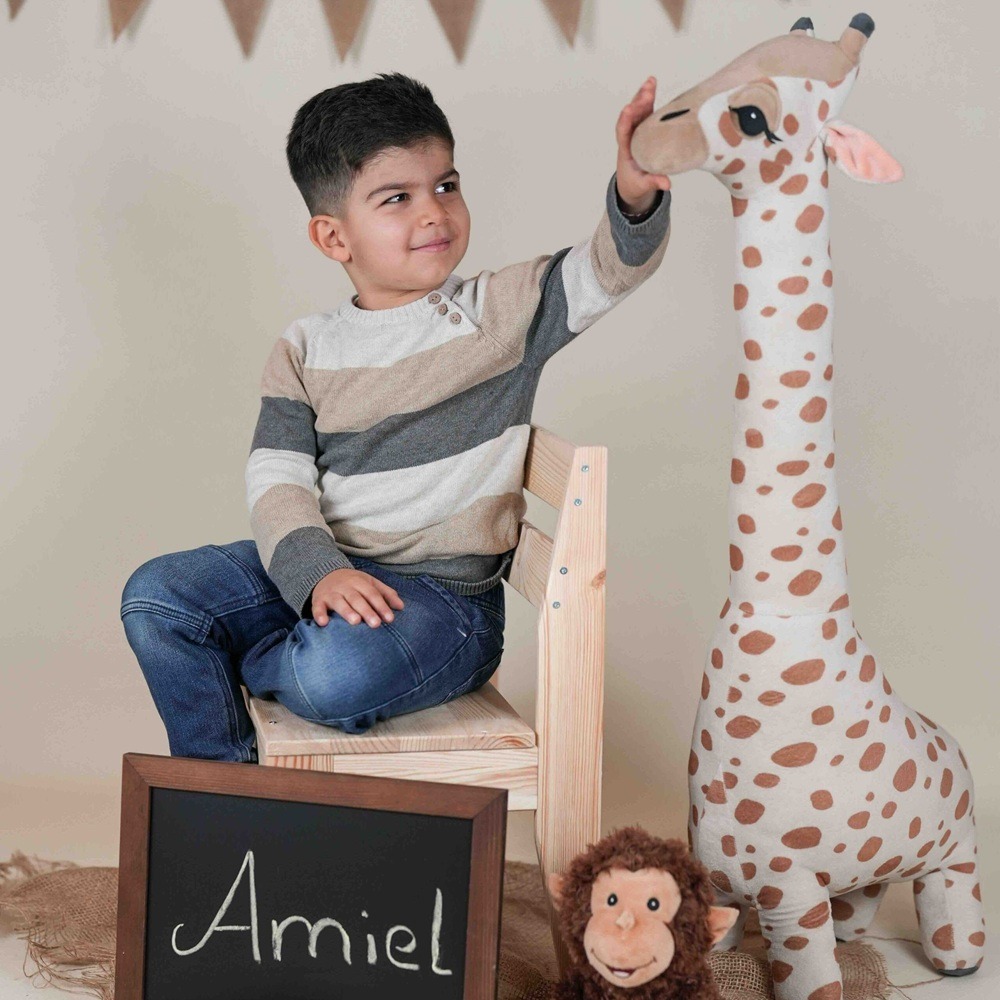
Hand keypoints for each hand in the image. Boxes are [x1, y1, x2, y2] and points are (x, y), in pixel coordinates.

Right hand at [311, 568, 404, 627]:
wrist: (324, 573)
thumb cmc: (353, 584)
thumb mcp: (370, 583)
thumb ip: (386, 594)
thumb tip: (401, 606)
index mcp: (360, 582)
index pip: (372, 594)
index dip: (381, 606)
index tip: (390, 619)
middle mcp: (346, 587)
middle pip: (357, 599)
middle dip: (367, 611)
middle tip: (376, 624)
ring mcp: (331, 593)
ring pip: (339, 602)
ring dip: (347, 611)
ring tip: (355, 621)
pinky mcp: (318, 600)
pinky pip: (317, 607)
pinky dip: (319, 614)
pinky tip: (324, 623)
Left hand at [616, 76, 671, 214]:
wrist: (632, 182)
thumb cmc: (635, 183)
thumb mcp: (643, 185)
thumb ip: (653, 182)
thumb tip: (667, 184)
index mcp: (625, 150)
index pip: (623, 132)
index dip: (625, 121)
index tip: (629, 110)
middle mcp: (629, 137)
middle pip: (631, 118)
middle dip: (638, 104)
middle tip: (647, 93)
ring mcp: (636, 130)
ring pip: (638, 110)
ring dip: (642, 95)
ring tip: (650, 81)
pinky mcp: (645, 127)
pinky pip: (645, 111)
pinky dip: (648, 97)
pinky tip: (652, 83)